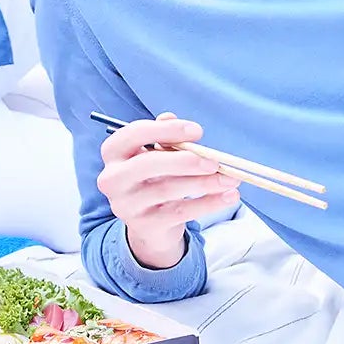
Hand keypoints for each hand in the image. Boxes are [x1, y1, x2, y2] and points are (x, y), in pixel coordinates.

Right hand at [98, 113, 233, 270]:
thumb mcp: (156, 154)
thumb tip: (169, 117)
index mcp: (113, 153)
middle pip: (147, 164)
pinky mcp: (145, 225)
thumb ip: (163, 135)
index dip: (165, 130)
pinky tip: (229, 196)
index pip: (133, 135)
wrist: (150, 224)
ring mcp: (126, 205)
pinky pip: (181, 212)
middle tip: (214, 161)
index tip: (197, 131)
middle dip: (184, 161)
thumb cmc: (154, 178)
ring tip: (230, 179)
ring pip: (168, 190)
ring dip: (204, 183)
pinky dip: (209, 203)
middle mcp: (112, 179)